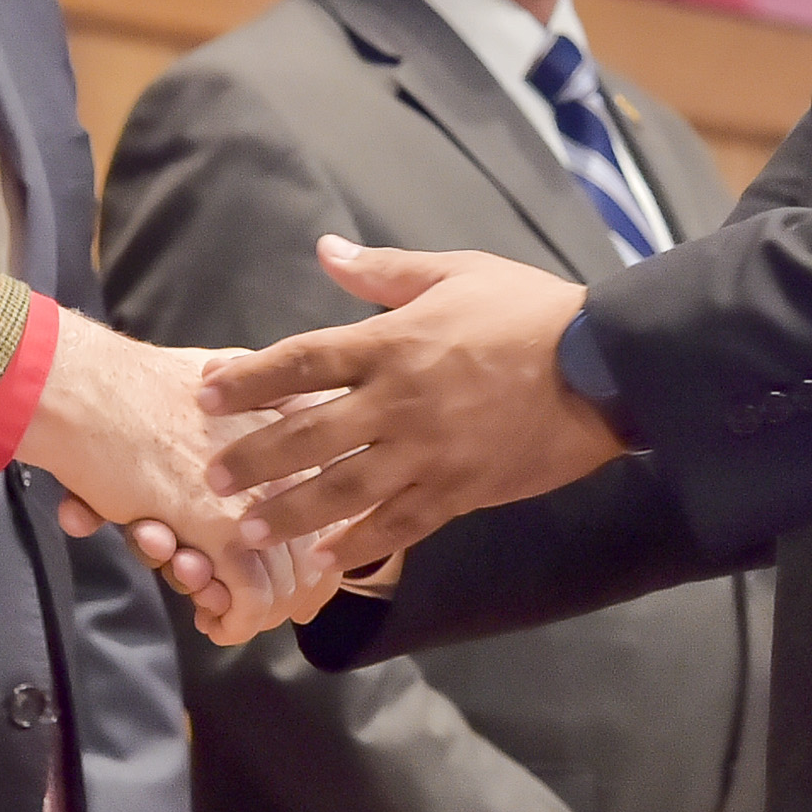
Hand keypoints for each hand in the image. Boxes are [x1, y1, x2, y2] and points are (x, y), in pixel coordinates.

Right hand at [23, 320, 322, 644]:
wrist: (83, 391)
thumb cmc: (131, 386)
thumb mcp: (216, 373)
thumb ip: (244, 404)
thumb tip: (260, 433)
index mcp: (292, 429)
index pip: (328, 507)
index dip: (310, 554)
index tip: (285, 578)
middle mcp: (288, 465)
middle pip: (313, 553)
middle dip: (283, 596)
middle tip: (242, 607)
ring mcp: (258, 497)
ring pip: (285, 582)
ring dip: (251, 612)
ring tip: (214, 612)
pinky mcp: (221, 530)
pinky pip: (250, 599)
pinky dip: (233, 623)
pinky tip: (209, 622)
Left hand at [194, 240, 627, 561]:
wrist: (604, 367)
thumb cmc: (530, 310)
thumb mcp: (457, 271)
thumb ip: (385, 270)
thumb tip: (325, 250)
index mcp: (393, 343)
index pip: (301, 361)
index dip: (248, 379)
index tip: (207, 394)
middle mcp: (400, 402)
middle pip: (307, 435)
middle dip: (253, 458)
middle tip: (211, 477)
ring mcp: (429, 453)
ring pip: (343, 490)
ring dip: (291, 512)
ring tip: (248, 529)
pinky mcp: (461, 490)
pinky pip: (401, 525)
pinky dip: (361, 546)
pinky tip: (328, 560)